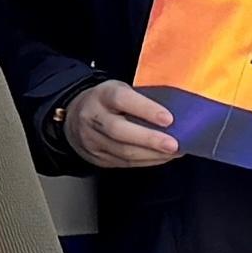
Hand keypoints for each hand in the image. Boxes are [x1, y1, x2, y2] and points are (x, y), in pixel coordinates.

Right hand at [60, 79, 183, 170]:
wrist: (73, 118)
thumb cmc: (107, 102)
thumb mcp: (119, 89)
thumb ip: (140, 97)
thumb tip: (177, 109)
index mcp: (102, 95)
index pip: (122, 100)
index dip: (145, 109)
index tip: (168, 118)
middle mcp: (93, 117)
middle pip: (120, 131)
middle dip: (150, 140)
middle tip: (174, 145)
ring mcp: (93, 140)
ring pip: (123, 152)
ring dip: (152, 154)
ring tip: (174, 152)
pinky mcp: (97, 158)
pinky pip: (125, 163)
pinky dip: (147, 161)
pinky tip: (161, 157)